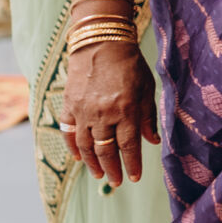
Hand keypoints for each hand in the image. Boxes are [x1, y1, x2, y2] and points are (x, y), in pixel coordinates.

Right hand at [61, 42, 158, 184]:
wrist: (100, 41)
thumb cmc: (129, 64)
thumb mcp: (146, 87)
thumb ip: (148, 116)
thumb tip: (153, 141)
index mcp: (126, 109)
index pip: (129, 146)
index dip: (132, 164)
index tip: (134, 177)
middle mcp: (103, 113)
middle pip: (106, 150)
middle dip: (113, 169)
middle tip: (117, 181)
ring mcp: (83, 110)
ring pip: (86, 146)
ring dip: (92, 163)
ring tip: (99, 174)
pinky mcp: (69, 104)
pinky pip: (68, 131)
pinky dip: (72, 146)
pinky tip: (78, 157)